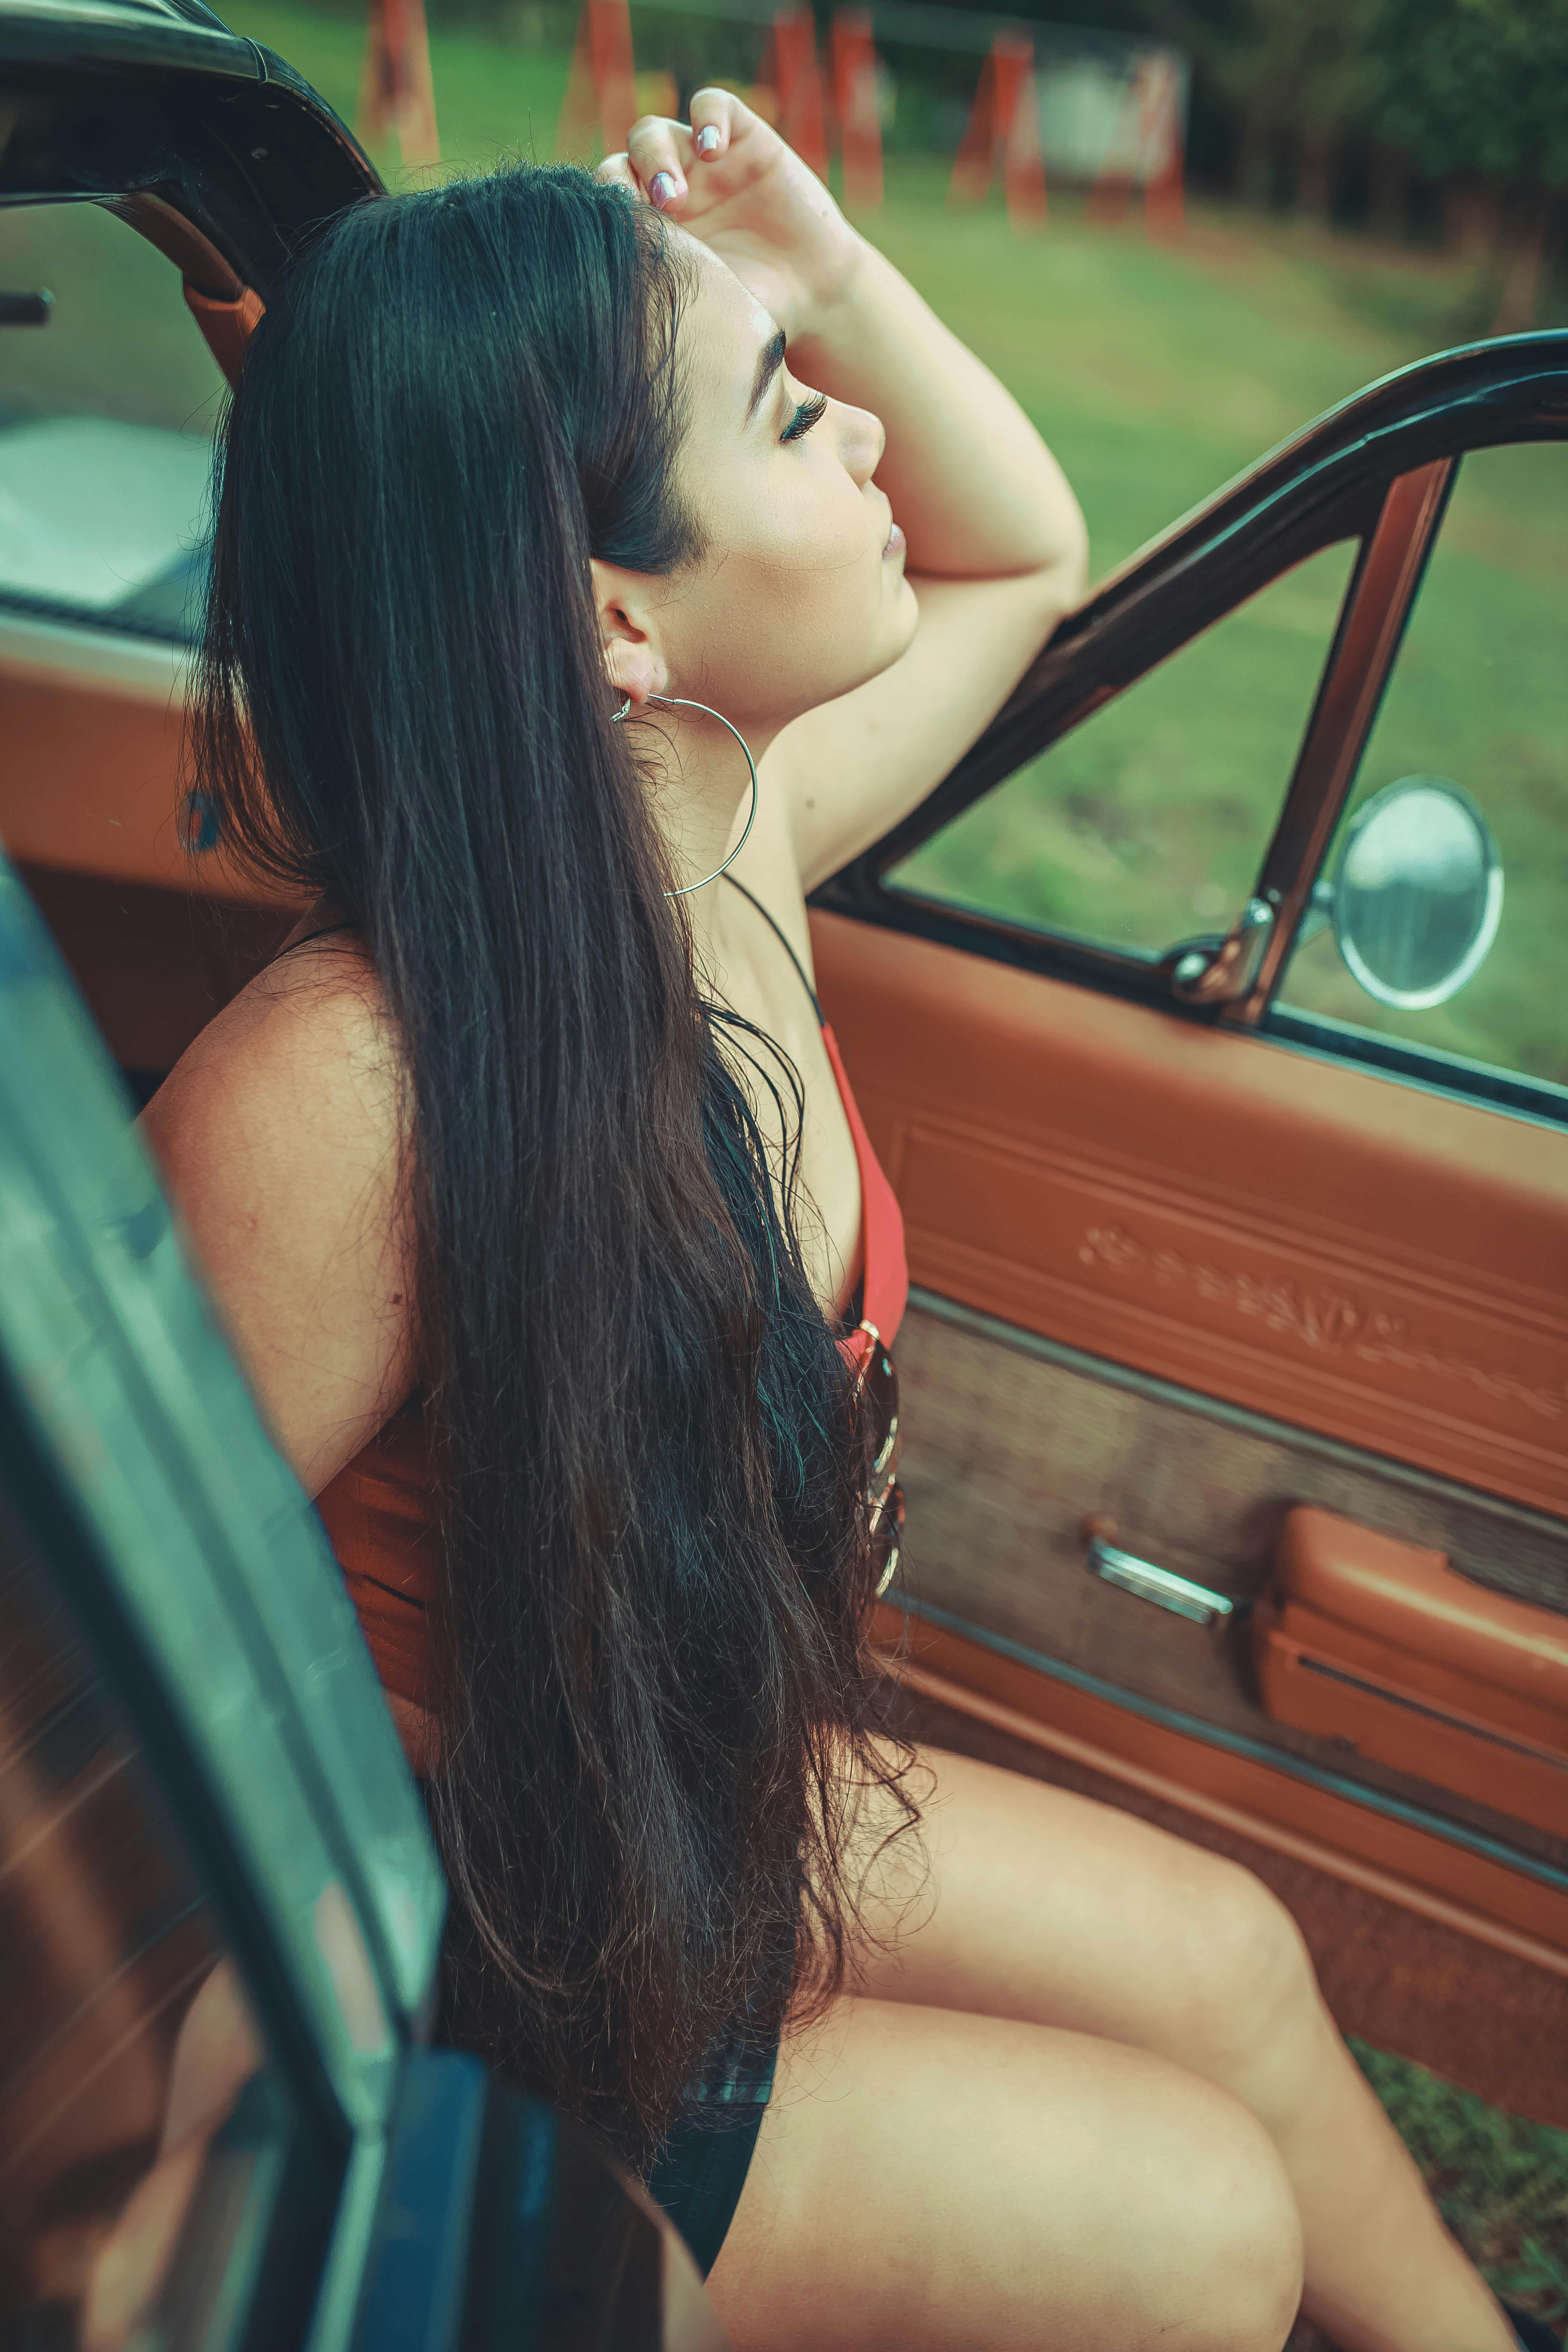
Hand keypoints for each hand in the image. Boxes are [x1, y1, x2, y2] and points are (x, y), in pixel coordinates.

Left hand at [596, 88, 862, 340]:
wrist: (814, 294)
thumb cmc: (754, 308)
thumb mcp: (699, 306)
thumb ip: (657, 287)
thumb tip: (604, 304)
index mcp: (650, 227)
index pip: (608, 198)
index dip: (605, 205)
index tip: (621, 234)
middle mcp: (670, 189)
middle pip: (626, 161)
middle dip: (632, 179)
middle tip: (660, 212)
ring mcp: (703, 161)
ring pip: (656, 131)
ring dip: (658, 156)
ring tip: (678, 194)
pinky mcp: (743, 136)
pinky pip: (713, 104)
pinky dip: (708, 117)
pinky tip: (714, 147)